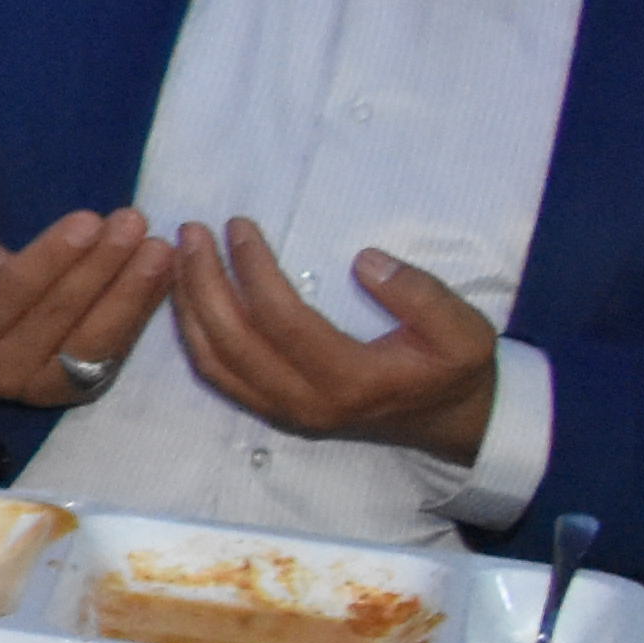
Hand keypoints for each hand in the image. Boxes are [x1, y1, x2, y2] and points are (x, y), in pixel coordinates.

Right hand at [0, 200, 176, 408]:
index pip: (11, 294)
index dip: (51, 256)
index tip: (88, 219)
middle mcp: (3, 373)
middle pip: (60, 314)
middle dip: (101, 265)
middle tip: (132, 222)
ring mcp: (47, 387)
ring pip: (96, 338)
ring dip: (133, 291)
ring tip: (159, 248)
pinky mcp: (83, 389)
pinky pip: (119, 348)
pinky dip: (145, 309)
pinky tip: (166, 273)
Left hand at [169, 218, 504, 462]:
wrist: (445, 417)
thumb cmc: (451, 367)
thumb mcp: (463, 330)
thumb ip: (420, 295)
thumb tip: (365, 261)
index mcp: (350, 380)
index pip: (282, 318)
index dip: (253, 269)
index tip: (238, 225)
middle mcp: (304, 401)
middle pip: (231, 340)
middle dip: (203, 281)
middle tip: (191, 231)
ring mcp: (282, 410)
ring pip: (212, 360)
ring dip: (188, 305)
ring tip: (180, 253)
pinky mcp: (270, 410)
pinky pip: (215, 373)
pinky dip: (192, 333)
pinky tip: (186, 293)